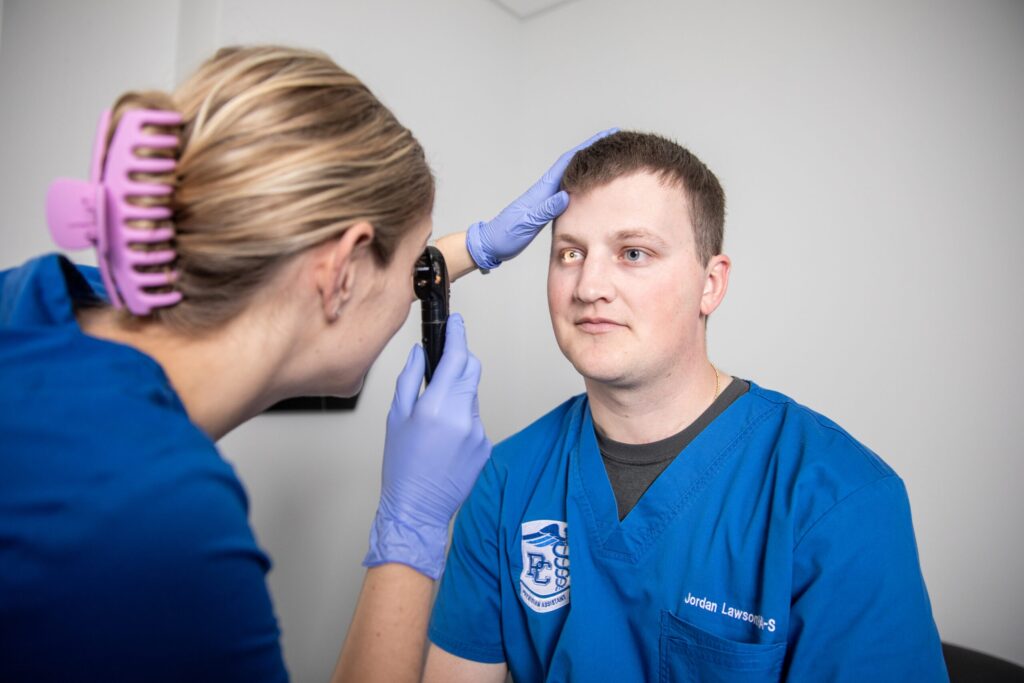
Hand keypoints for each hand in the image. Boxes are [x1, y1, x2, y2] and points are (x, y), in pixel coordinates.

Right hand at [363, 314, 491, 578]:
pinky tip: (445, 441)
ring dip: (457, 395)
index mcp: (437, 406)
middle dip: (459, 362)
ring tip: (434, 421)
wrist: (418, 508)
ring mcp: (478, 432)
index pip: (456, 357)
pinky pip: (475, 420)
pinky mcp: (486, 446)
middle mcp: (463, 416)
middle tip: (441, 368)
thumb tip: (420, 353)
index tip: (456, 322)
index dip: (458, 335)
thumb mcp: (396, 417)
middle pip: (471, 370)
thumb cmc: (401, 466)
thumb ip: (410, 379)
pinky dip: (462, 420)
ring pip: (471, 396)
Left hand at [465, 127, 618, 269]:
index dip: (587, 147)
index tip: (605, 136)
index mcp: (542, 190)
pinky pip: (569, 192)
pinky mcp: (546, 209)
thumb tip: (565, 196)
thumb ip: (545, 210)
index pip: (568, 162)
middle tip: (614, 144)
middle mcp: (546, 190)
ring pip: (572, 177)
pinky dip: (582, 186)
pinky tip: (590, 188)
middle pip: (573, 164)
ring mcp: (546, 199)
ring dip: (589, 167)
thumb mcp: (526, 223)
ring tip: (608, 161)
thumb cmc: (505, 234)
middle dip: (593, 151)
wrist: (491, 244)